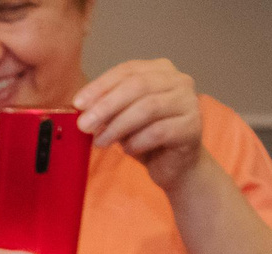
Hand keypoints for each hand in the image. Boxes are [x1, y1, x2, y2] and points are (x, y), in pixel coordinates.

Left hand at [74, 59, 205, 190]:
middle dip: (106, 106)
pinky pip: (159, 132)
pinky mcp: (192, 127)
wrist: (176, 166)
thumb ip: (108, 110)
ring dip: (118, 126)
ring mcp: (189, 102)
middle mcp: (178, 80)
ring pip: (147, 108)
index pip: (127, 70)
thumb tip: (83, 111)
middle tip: (84, 125)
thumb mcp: (122, 118)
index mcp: (160, 70)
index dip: (100, 86)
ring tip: (101, 142)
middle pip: (137, 86)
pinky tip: (127, 150)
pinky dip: (137, 141)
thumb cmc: (148, 138)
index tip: (78, 103)